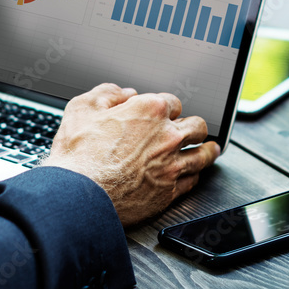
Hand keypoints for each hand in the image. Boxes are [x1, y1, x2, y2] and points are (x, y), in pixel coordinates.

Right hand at [41, 83, 220, 226]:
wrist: (79, 195)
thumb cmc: (78, 155)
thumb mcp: (82, 109)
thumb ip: (106, 94)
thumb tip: (122, 92)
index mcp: (150, 111)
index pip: (173, 102)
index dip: (167, 108)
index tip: (164, 114)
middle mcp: (167, 136)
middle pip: (197, 126)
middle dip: (193, 126)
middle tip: (192, 130)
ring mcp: (172, 165)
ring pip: (203, 154)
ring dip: (206, 150)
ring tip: (209, 149)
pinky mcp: (170, 191)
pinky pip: (193, 180)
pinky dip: (193, 175)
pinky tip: (193, 174)